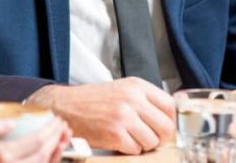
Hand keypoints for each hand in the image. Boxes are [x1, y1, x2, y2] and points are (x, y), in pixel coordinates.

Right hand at [25, 77, 174, 153]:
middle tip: (150, 137)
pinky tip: (118, 141)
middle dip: (160, 137)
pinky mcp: (115, 134)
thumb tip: (169, 113)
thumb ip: (144, 99)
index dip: (170, 120)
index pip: (170, 106)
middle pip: (166, 126)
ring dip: (143, 145)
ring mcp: (124, 117)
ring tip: (130, 138)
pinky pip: (136, 150)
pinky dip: (129, 150)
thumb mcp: (122, 89)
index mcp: (136, 86)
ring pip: (152, 141)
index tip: (164, 127)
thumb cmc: (92, 100)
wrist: (65, 107)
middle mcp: (132, 99)